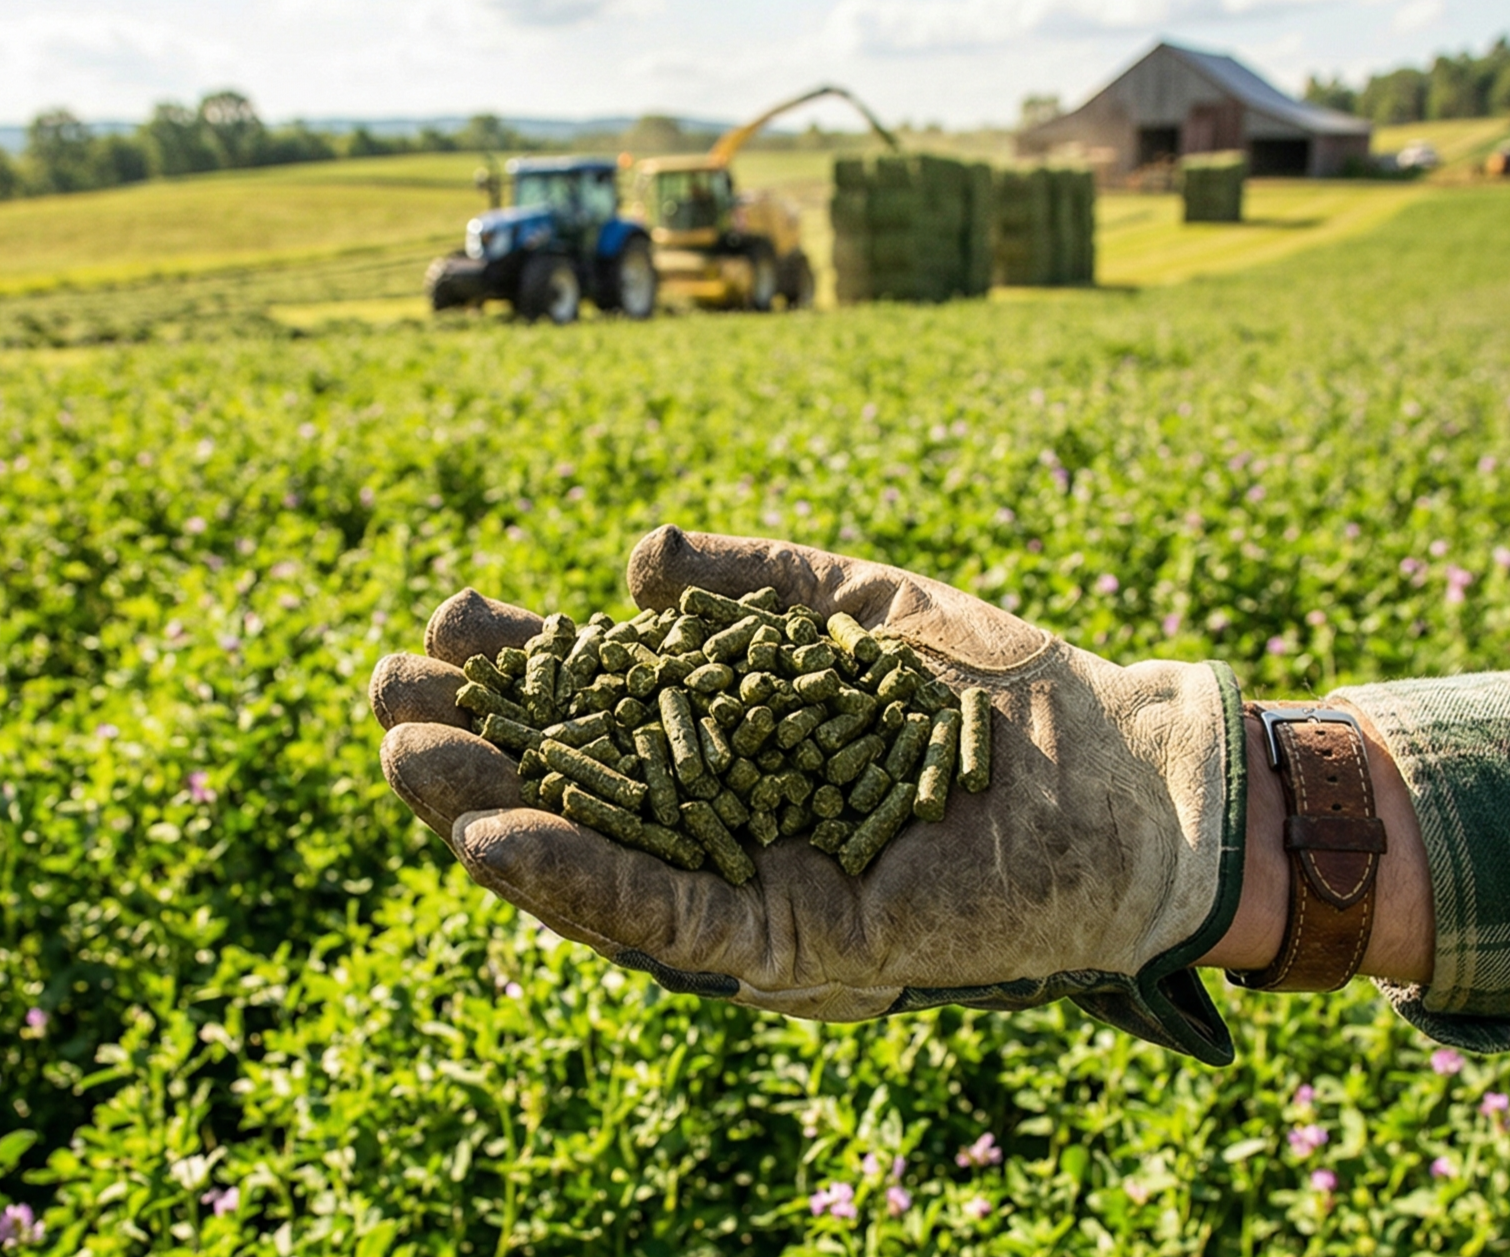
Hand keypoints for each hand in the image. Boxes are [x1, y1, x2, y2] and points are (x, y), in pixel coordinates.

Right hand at [368, 527, 1250, 1062]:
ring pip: (598, 866)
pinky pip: (667, 920)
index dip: (524, 676)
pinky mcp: (796, 946)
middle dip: (475, 747)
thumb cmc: (1005, 693)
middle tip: (383, 694)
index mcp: (741, 753)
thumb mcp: (858, 614)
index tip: (448, 622)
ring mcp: (756, 891)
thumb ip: (755, 588)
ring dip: (491, 815)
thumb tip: (637, 564)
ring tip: (402, 758)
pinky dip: (579, 881)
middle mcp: (732, 828)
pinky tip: (500, 832)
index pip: (604, 718)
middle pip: (576, 795)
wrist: (1126, 775)